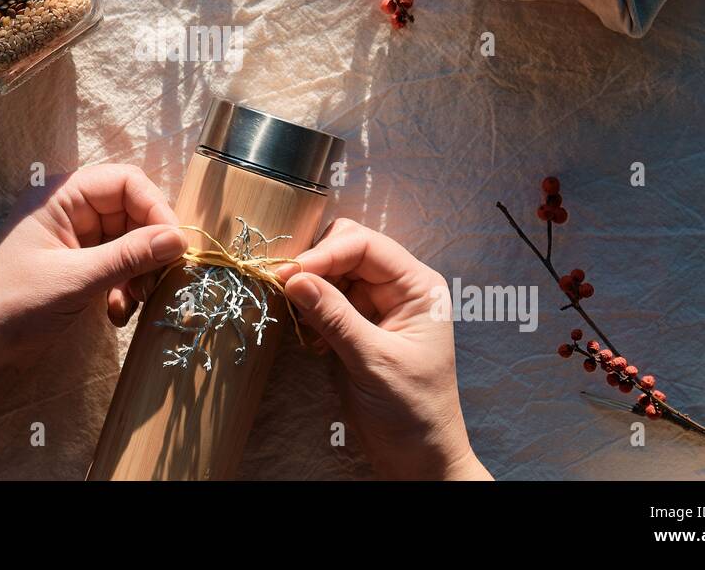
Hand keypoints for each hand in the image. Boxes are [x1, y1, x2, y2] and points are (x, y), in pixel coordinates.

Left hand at [0, 164, 186, 371]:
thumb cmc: (13, 306)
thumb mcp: (76, 279)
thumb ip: (129, 256)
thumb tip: (180, 239)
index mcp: (60, 195)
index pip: (126, 181)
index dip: (156, 208)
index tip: (176, 246)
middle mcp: (70, 209)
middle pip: (133, 211)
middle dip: (149, 248)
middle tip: (154, 283)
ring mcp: (74, 237)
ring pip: (130, 240)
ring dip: (139, 272)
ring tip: (131, 303)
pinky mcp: (78, 265)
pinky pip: (118, 264)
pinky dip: (126, 286)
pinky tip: (117, 313)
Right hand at [276, 219, 489, 479]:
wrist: (418, 458)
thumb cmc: (412, 410)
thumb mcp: (374, 361)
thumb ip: (335, 317)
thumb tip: (294, 278)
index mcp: (418, 286)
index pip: (366, 245)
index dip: (325, 253)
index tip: (289, 273)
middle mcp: (398, 287)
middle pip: (347, 248)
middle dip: (315, 264)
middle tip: (285, 287)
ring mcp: (376, 305)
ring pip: (331, 272)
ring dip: (309, 287)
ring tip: (299, 316)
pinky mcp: (356, 324)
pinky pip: (325, 299)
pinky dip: (310, 308)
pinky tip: (311, 335)